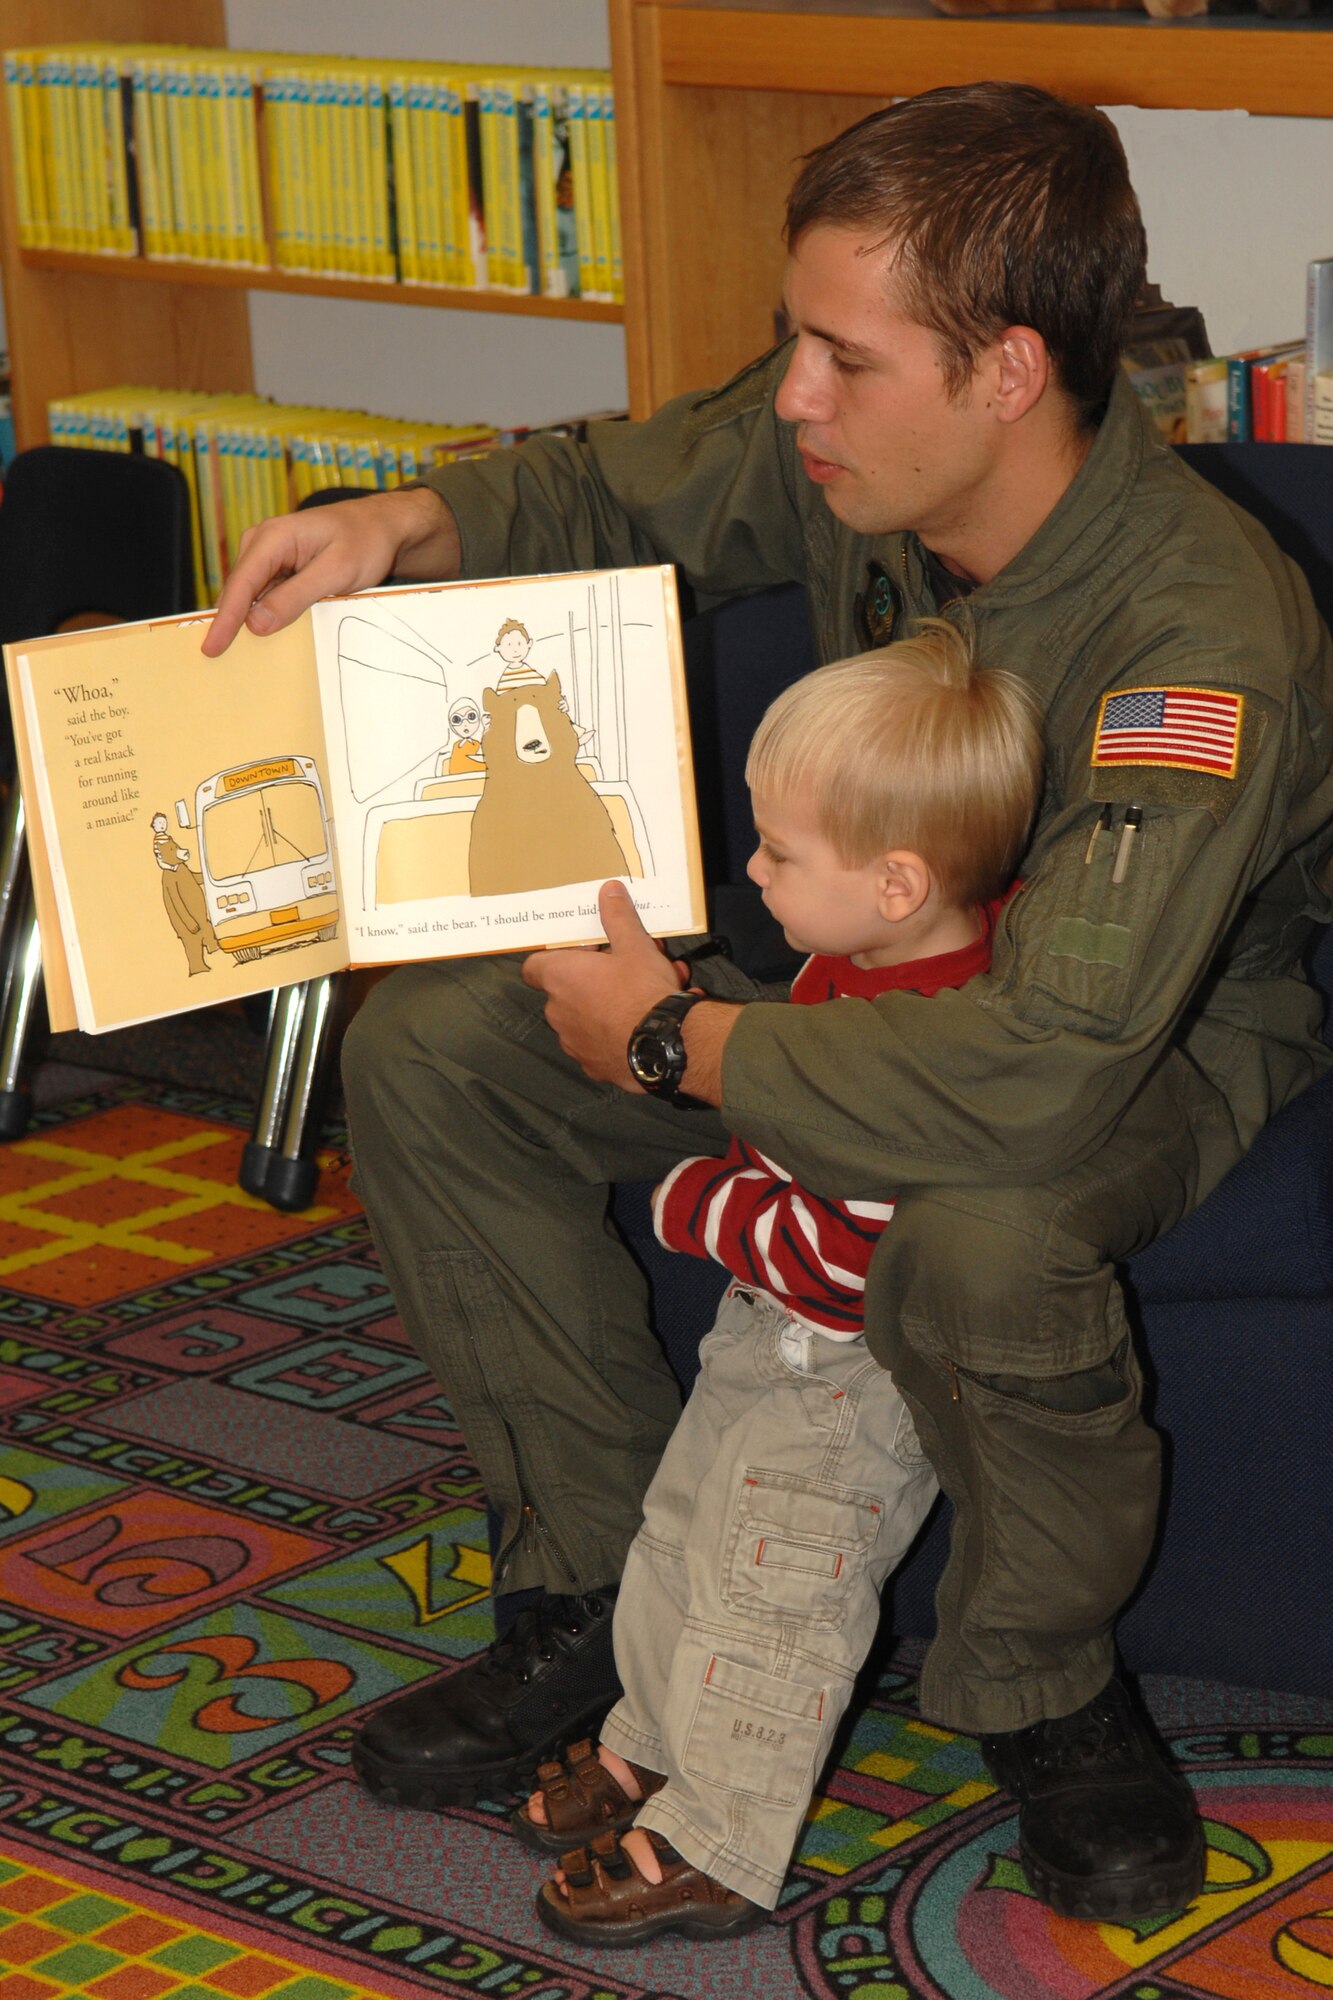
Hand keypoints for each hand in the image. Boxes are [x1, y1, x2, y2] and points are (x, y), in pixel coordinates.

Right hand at [201, 487, 461, 655]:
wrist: (381, 526)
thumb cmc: (364, 542)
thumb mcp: (336, 572)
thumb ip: (296, 596)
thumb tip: (256, 623)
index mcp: (273, 538)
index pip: (241, 584)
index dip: (225, 619)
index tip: (211, 648)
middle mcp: (263, 543)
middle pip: (239, 591)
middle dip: (230, 624)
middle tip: (219, 661)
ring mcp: (269, 555)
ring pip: (250, 596)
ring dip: (247, 622)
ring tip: (237, 655)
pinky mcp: (279, 567)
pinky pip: (264, 595)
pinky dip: (265, 615)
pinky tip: (266, 637)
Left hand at [521, 880, 684, 1088]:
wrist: (664, 1047)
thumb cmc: (641, 992)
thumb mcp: (634, 946)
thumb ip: (618, 917)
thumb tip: (608, 890)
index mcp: (560, 979)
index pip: (534, 966)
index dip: (558, 956)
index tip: (586, 952)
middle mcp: (558, 1012)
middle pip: (570, 989)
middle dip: (600, 977)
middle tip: (634, 966)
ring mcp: (574, 1043)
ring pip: (590, 1016)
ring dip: (614, 1004)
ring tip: (655, 994)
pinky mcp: (594, 1066)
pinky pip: (605, 1042)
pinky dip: (622, 1032)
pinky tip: (653, 1024)